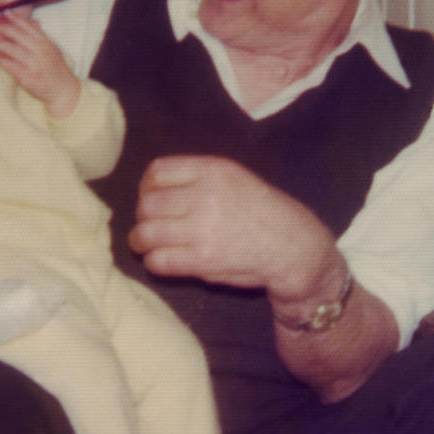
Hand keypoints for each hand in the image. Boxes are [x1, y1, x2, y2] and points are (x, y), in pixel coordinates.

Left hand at [0, 14, 80, 117]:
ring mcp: (33, 63)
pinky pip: (8, 65)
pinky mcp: (27, 76)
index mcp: (46, 43)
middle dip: (2, 28)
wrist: (63, 90)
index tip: (5, 12)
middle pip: (17, 35)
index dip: (16, 18)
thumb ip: (42, 36)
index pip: (29, 26)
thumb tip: (35, 21)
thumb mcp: (53, 49)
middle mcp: (40, 51)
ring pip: (10, 49)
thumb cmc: (57, 69)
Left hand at [128, 155, 336, 298]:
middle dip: (142, 216)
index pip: (157, 172)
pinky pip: (159, 260)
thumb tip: (152, 190)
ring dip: (140, 240)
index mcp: (213, 170)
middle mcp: (205, 195)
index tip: (150, 198)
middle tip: (149, 224)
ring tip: (145, 244)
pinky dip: (153, 262)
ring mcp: (202, 229)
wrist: (292, 246)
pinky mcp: (202, 260)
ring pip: (146, 233)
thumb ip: (197, 178)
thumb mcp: (235, 177)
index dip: (146, 187)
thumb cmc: (263, 211)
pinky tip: (161, 261)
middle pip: (147, 204)